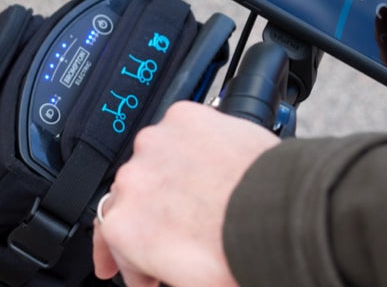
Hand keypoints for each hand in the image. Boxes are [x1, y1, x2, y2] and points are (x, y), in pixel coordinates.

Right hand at [92, 101, 278, 286]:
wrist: (276, 209)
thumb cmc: (234, 251)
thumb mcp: (187, 281)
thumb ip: (160, 264)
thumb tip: (165, 263)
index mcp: (123, 226)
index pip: (111, 237)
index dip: (128, 256)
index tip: (139, 263)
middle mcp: (132, 179)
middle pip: (132, 195)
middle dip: (148, 213)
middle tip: (168, 227)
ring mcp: (157, 142)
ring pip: (155, 158)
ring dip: (169, 172)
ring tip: (198, 189)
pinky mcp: (184, 116)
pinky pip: (180, 129)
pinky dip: (190, 141)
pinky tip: (209, 157)